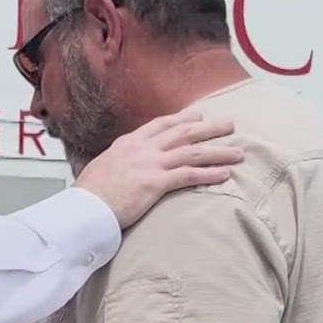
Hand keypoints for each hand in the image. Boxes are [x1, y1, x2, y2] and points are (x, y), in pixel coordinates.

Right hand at [74, 111, 241, 229]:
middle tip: (230, 125)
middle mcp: (142, 148)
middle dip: (210, 127)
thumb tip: (121, 167)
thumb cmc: (89, 194)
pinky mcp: (156, 182)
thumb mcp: (102, 167)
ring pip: (192, 152)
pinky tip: (225, 175)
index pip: (161, 124)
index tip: (198, 115)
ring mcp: (150, 163)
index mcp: (129, 142)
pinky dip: (210, 174)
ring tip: (238, 153)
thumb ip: (118, 162)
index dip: (183, 118)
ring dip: (218, 151)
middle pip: (183, 132)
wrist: (84, 207)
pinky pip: (189, 175)